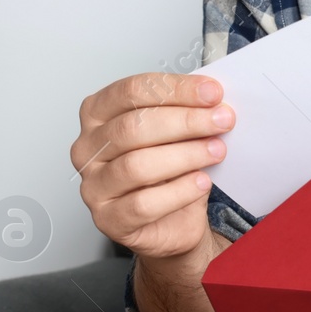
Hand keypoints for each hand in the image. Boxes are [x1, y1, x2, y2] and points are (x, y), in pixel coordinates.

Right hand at [70, 71, 233, 259]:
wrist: (173, 222)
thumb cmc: (168, 171)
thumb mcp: (174, 132)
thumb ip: (184, 111)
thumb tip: (212, 99)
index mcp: (97, 114)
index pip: (131, 91)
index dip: (175, 89)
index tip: (212, 92)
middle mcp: (88, 148)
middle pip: (132, 126)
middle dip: (185, 121)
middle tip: (222, 120)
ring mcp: (93, 185)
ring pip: (136, 165)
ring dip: (185, 155)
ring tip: (216, 151)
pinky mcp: (108, 219)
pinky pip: (143, 204)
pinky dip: (179, 191)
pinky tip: (201, 181)